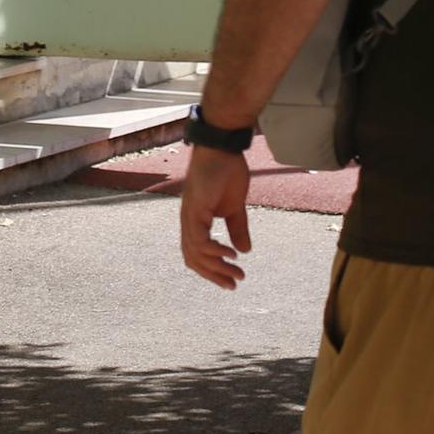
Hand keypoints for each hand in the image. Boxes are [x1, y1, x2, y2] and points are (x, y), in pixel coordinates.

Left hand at [178, 144, 253, 290]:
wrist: (223, 148)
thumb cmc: (227, 171)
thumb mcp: (235, 207)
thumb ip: (237, 228)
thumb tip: (245, 251)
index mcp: (196, 221)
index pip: (196, 253)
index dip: (211, 270)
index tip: (230, 281)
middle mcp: (188, 220)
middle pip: (192, 258)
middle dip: (213, 275)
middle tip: (233, 285)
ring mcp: (189, 215)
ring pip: (195, 252)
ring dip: (216, 266)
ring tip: (236, 273)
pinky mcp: (194, 208)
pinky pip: (198, 238)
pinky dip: (213, 250)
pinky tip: (231, 255)